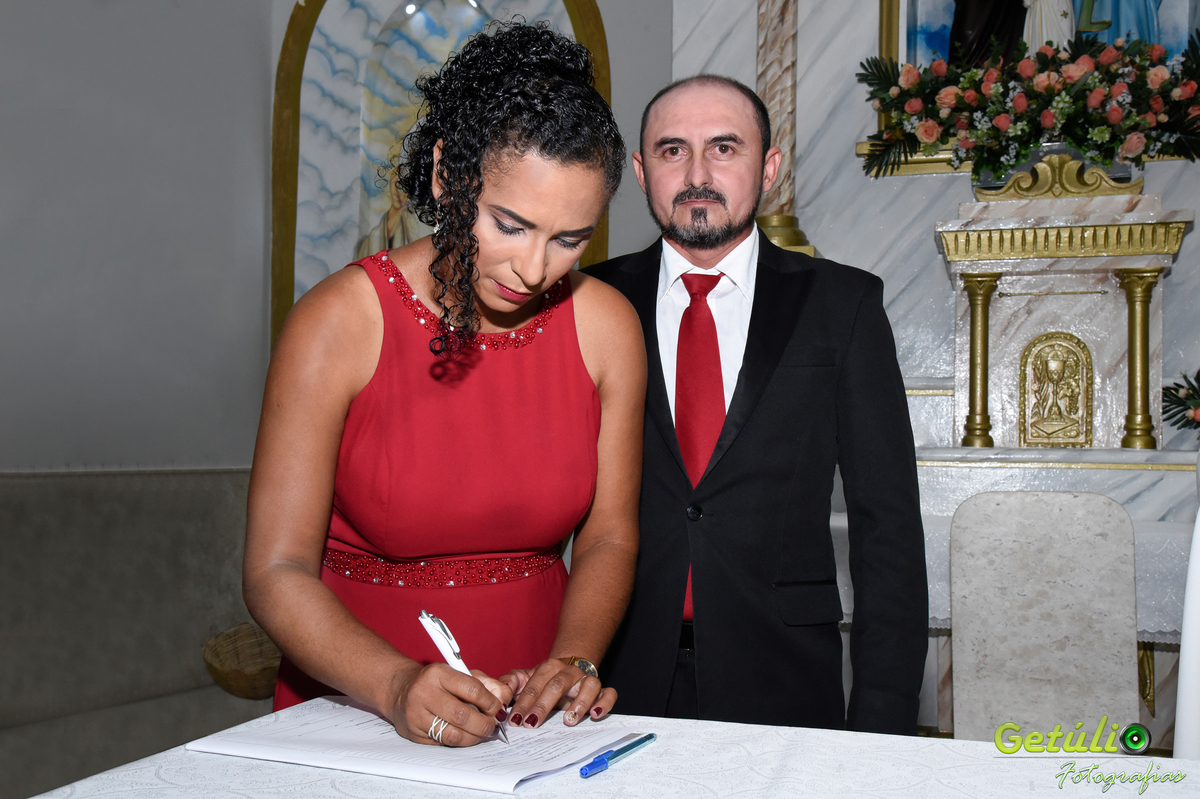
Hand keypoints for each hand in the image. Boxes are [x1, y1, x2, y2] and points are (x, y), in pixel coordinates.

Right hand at [385, 663, 511, 745]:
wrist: (399, 688)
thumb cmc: (435, 681)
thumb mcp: (459, 673)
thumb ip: (485, 684)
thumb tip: (503, 699)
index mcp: (438, 674)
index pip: (472, 690)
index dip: (491, 702)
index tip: (498, 709)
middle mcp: (424, 693)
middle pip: (463, 716)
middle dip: (484, 724)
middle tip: (493, 726)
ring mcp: (416, 715)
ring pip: (452, 735)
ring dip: (473, 738)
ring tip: (482, 733)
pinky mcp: (412, 733)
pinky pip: (441, 743)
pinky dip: (458, 742)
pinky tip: (465, 736)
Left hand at [501, 658, 616, 728]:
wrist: (568, 668)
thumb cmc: (544, 679)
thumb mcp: (526, 678)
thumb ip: (512, 681)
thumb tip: (502, 689)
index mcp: (549, 667)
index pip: (535, 685)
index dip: (524, 702)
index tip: (515, 719)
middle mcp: (570, 671)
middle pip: (557, 685)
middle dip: (543, 706)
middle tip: (532, 723)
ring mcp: (587, 680)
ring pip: (589, 685)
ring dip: (579, 703)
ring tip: (568, 720)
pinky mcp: (602, 690)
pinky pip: (609, 693)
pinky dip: (605, 702)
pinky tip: (596, 714)